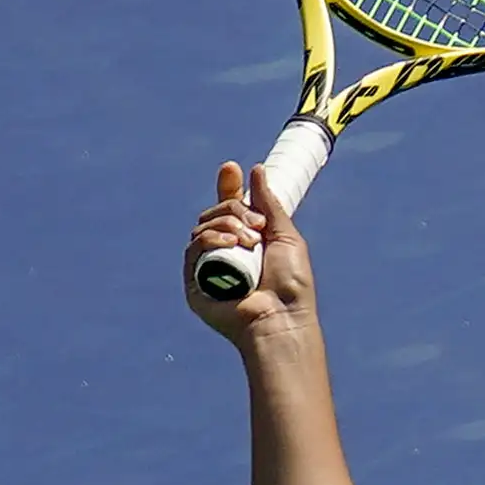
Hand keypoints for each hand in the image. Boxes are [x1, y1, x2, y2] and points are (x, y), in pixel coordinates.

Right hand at [183, 161, 317, 346]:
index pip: (230, 207)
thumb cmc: (291, 283)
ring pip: (203, 228)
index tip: (231, 168)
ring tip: (251, 241)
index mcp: (248, 239)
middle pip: (215, 214)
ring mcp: (208, 266)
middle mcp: (227, 251)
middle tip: (258, 225)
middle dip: (235, 210)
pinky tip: (230, 243)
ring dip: (227, 225)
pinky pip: (193, 249)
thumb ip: (269, 204)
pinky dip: (210, 239)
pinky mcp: (195, 282)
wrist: (282, 317)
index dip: (228, 187)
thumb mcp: (286, 236)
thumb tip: (257, 170)